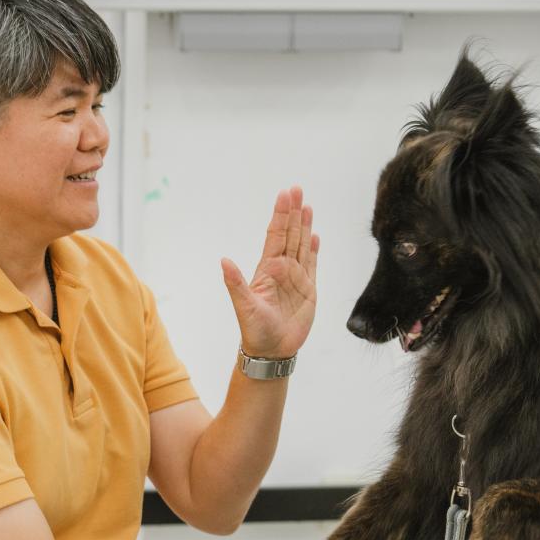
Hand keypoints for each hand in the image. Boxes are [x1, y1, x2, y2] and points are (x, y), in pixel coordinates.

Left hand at [224, 186, 318, 359]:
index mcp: (267, 269)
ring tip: (307, 206)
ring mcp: (296, 278)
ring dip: (304, 226)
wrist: (272, 350)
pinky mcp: (308, 290)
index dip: (280, 215)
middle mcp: (282, 269)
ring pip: (301, 245)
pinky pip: (312, 264)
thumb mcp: (244, 306)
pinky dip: (314, 250)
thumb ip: (235, 283)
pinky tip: (315, 236)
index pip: (275, 236)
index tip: (284, 196)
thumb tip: (223, 261)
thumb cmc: (255, 330)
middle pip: (289, 235)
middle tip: (296, 189)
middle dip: (293, 213)